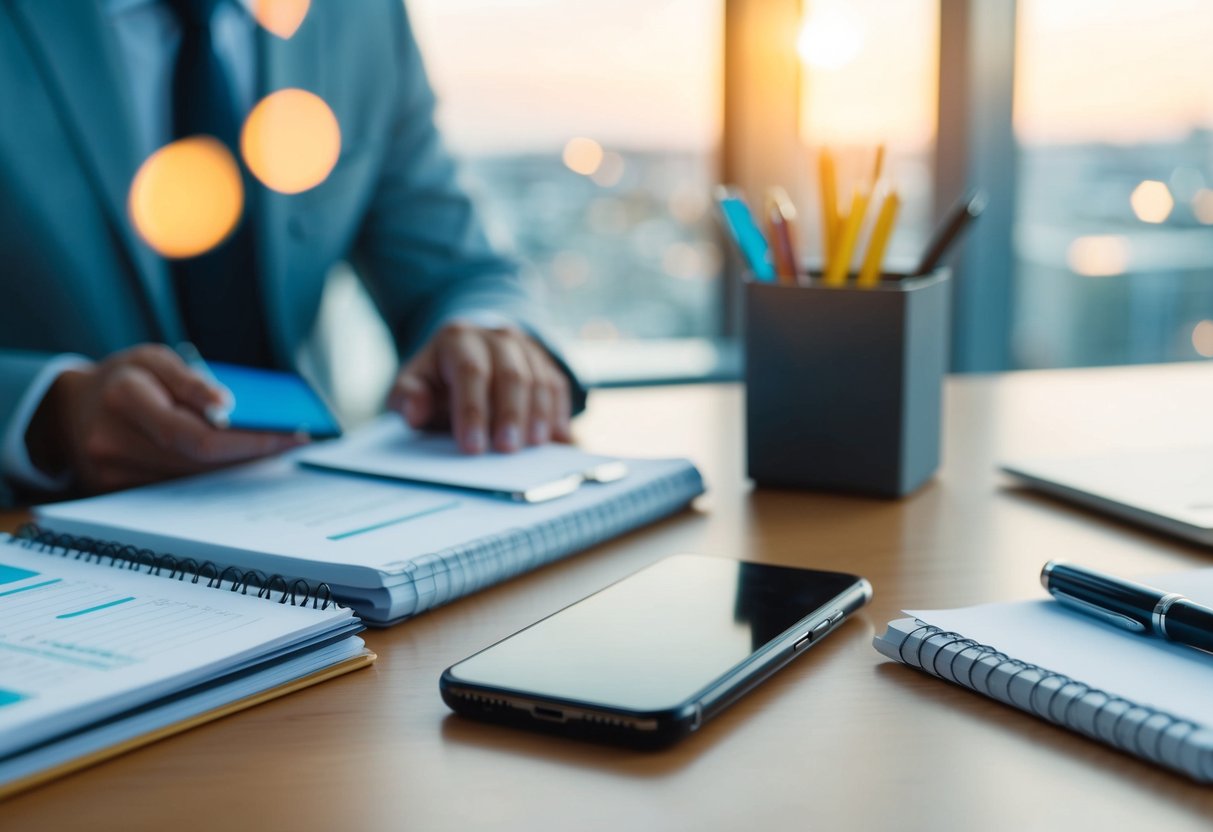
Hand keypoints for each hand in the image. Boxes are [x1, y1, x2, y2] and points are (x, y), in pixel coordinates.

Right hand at [26, 344, 304, 493]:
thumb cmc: (122, 378)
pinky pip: (173, 490)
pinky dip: (207, 478)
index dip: (245, 441)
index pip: (195, 434)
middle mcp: (111, 440)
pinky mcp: (111, 491)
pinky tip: (235, 465)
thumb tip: (227, 406)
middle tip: (291, 444)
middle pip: (197, 462)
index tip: (286, 436)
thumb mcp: (153, 359)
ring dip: (234, 469)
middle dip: (249, 454)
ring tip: (272, 452)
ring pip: (189, 481)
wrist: (67, 409)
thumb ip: (191, 381)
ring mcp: (109, 472)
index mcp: (124, 397)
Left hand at [389, 322, 572, 452]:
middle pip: (510, 374)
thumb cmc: (436, 380)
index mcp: (457, 338)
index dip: (472, 410)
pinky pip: (557, 386)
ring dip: (539, 415)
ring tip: (534, 446)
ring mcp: (525, 347)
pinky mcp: (545, 363)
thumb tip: (415, 412)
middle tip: (506, 449)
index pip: (470, 371)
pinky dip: (558, 413)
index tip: (472, 447)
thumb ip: (407, 398)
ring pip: (539, 379)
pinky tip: (556, 439)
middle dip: (510, 414)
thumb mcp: (411, 385)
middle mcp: (496, 337)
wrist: (466, 354)